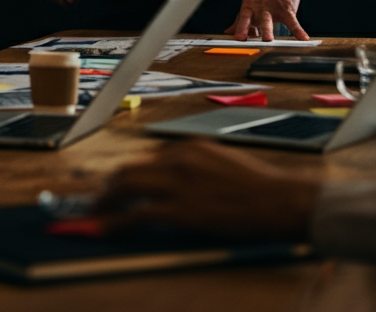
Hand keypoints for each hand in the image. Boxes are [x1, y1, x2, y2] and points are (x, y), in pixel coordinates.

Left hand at [94, 140, 319, 239]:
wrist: (280, 201)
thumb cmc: (261, 189)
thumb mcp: (224, 163)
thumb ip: (197, 167)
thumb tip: (177, 183)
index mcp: (187, 147)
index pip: (148, 159)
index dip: (132, 177)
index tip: (122, 187)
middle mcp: (175, 158)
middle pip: (129, 168)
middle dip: (110, 186)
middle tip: (100, 201)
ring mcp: (175, 182)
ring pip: (125, 185)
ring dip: (106, 200)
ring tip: (95, 215)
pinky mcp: (179, 209)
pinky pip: (138, 214)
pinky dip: (116, 221)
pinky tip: (105, 229)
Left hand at [226, 0, 307, 40]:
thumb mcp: (250, 2)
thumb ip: (241, 19)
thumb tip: (229, 31)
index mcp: (248, 7)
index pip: (240, 19)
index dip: (236, 28)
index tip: (232, 38)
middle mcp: (258, 8)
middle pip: (249, 18)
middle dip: (244, 27)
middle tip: (240, 38)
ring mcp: (272, 9)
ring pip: (268, 20)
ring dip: (267, 29)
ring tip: (268, 39)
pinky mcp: (287, 9)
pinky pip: (292, 21)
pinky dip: (298, 30)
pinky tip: (303, 38)